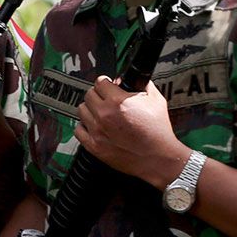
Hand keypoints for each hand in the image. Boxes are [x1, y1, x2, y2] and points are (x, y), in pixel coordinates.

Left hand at [74, 76, 190, 185]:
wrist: (158, 157)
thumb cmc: (158, 132)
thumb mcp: (156, 100)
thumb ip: (142, 85)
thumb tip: (132, 79)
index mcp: (118, 101)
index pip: (100, 82)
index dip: (107, 82)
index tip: (108, 85)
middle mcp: (104, 115)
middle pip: (89, 94)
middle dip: (98, 94)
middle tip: (106, 99)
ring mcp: (97, 131)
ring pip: (82, 110)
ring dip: (90, 109)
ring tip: (101, 113)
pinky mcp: (94, 145)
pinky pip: (78, 129)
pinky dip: (85, 126)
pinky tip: (95, 126)